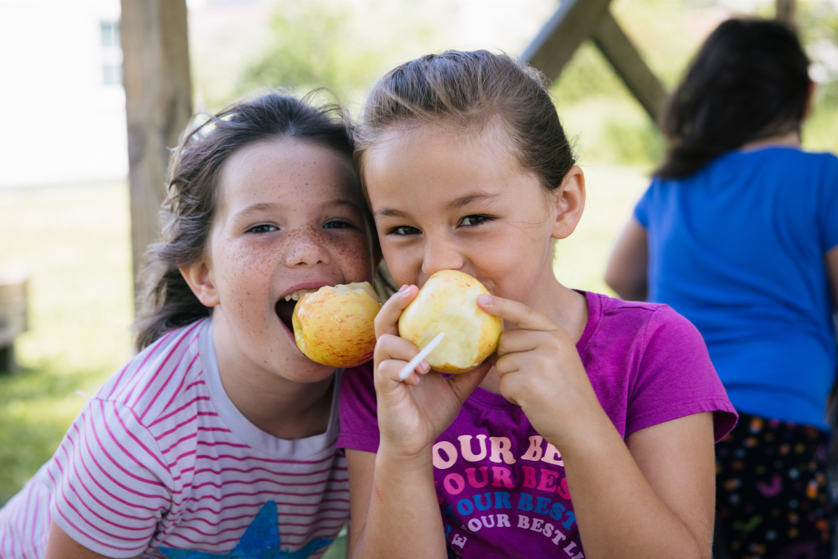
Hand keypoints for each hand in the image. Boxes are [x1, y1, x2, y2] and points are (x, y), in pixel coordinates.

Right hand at [373, 285, 489, 459]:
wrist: (416, 443)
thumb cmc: (431, 413)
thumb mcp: (457, 388)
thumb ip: (471, 370)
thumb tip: (495, 351)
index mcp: (406, 352)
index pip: (402, 319)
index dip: (406, 301)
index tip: (419, 286)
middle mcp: (391, 357)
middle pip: (383, 321)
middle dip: (395, 303)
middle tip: (411, 291)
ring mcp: (384, 371)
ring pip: (385, 343)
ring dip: (407, 347)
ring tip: (427, 364)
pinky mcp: (382, 388)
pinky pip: (387, 369)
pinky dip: (405, 369)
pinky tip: (420, 379)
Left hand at [477, 294, 600, 446]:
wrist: (582, 425)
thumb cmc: (565, 393)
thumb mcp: (559, 358)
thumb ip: (535, 342)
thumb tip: (496, 338)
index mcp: (557, 334)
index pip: (524, 313)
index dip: (501, 305)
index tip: (479, 300)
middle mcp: (550, 343)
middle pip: (505, 341)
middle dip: (507, 359)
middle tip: (530, 377)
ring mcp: (539, 363)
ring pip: (501, 364)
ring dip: (510, 380)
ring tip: (535, 390)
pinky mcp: (527, 383)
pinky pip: (503, 383)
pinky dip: (511, 395)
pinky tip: (531, 401)